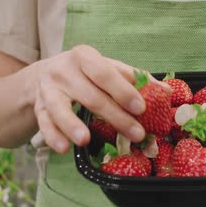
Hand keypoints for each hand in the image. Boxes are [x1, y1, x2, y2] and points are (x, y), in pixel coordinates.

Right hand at [33, 45, 168, 153]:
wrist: (44, 75)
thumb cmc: (86, 74)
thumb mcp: (108, 69)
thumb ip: (135, 79)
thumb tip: (167, 92)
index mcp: (85, 57)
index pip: (105, 73)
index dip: (123, 91)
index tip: (141, 108)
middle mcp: (64, 70)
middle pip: (90, 96)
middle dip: (115, 117)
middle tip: (136, 134)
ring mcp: (48, 89)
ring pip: (60, 108)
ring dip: (72, 125)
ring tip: (86, 140)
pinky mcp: (38, 108)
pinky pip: (44, 124)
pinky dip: (53, 137)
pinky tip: (64, 149)